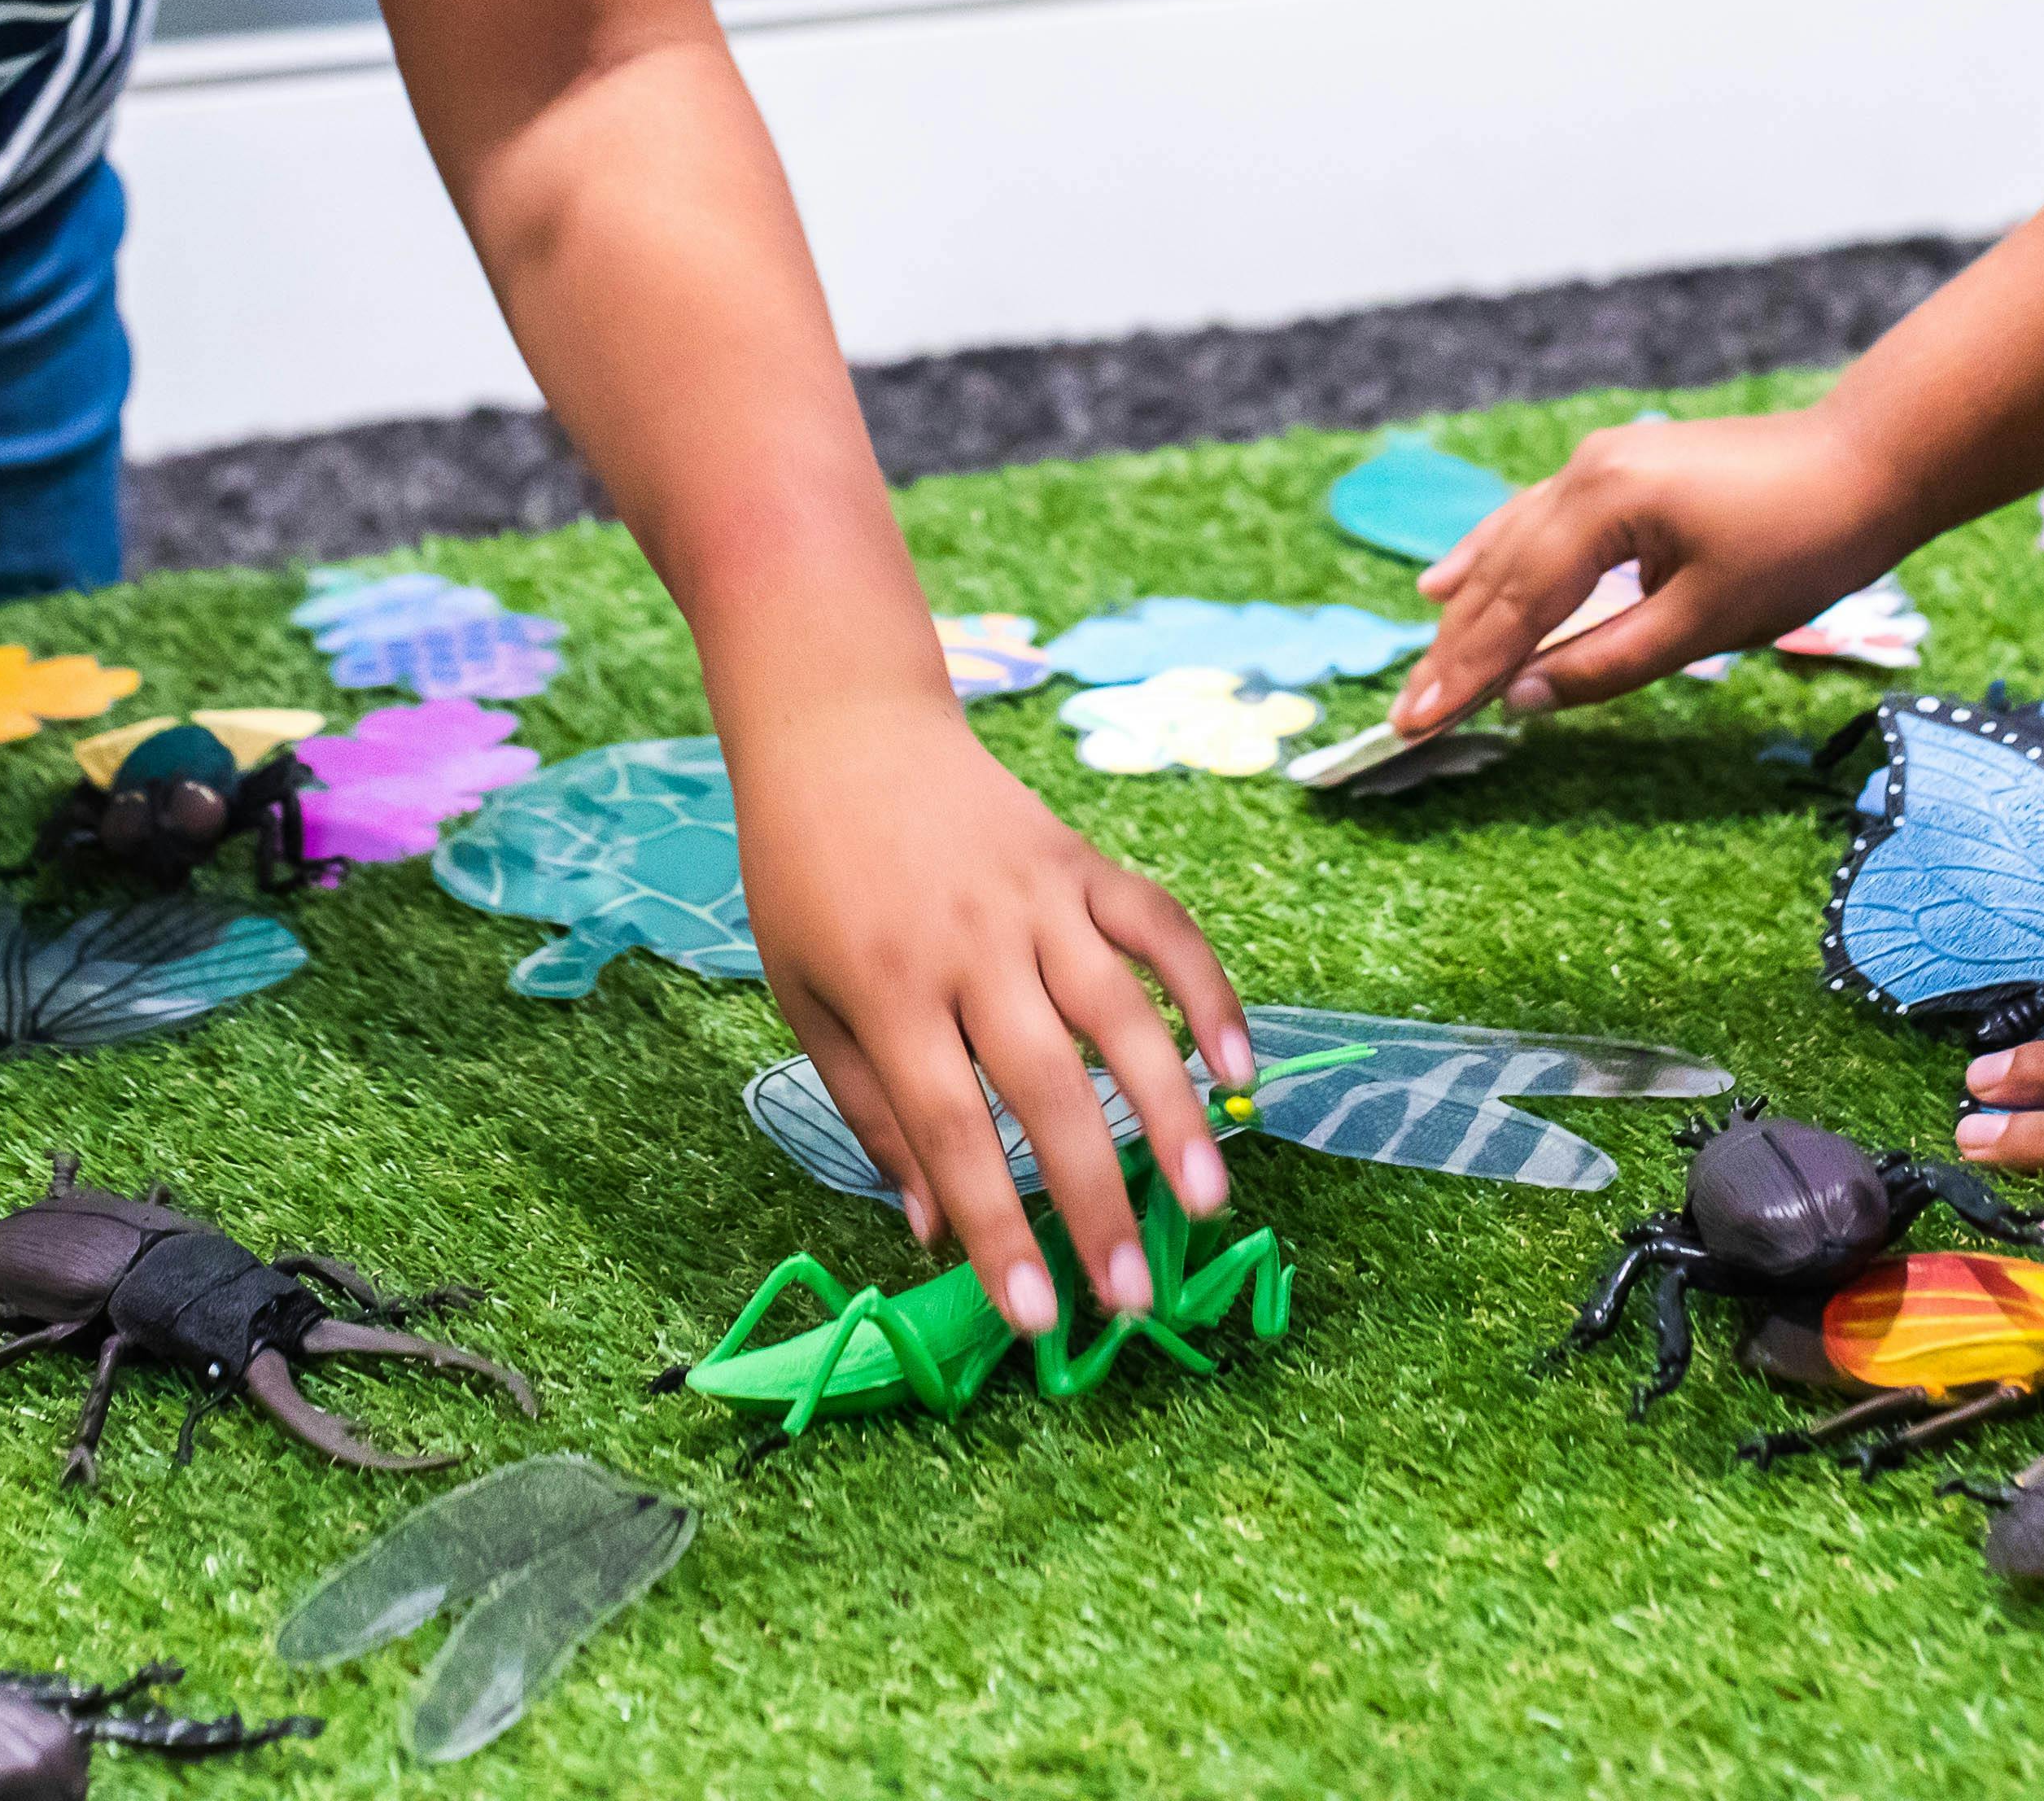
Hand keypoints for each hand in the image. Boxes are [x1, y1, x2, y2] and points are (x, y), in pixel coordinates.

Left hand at [727, 696, 1251, 1339]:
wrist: (841, 727)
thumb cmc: (805, 876)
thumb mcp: (803, 997)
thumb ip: (871, 1114)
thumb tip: (932, 1230)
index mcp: (887, 987)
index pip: (951, 1129)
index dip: (996, 1229)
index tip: (1038, 1317)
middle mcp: (970, 944)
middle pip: (1046, 1088)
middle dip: (1094, 1199)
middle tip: (1132, 1296)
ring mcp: (1036, 896)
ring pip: (1121, 1014)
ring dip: (1172, 1113)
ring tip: (1206, 1203)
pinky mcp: (1082, 859)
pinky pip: (1161, 927)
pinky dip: (1207, 991)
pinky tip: (1240, 1066)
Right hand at [1390, 406, 1913, 734]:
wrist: (1871, 460)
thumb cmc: (1802, 542)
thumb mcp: (1705, 621)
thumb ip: (1606, 662)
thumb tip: (1522, 700)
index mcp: (1600, 503)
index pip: (1515, 605)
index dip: (1465, 672)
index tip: (1415, 725)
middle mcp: (1583, 473)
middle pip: (1500, 575)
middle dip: (1453, 650)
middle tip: (1406, 717)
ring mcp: (1598, 463)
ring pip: (1510, 546)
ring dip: (1468, 611)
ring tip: (1423, 666)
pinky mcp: (1619, 469)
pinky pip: (1534, 522)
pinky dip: (1493, 559)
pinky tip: (1451, 581)